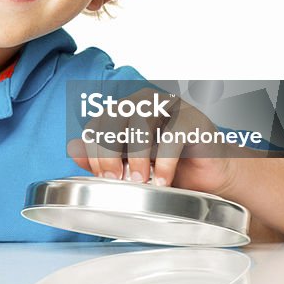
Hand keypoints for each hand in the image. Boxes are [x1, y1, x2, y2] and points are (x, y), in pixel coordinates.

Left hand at [67, 86, 236, 195]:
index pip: (97, 122)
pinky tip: (162, 180)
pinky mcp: (192, 118)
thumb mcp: (129, 166)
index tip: (103, 177)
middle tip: (117, 180)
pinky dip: (164, 162)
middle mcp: (143, 102)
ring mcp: (169, 106)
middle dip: (110, 152)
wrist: (210, 176)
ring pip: (140, 121)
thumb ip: (102, 158)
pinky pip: (172, 135)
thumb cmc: (169, 168)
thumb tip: (73, 149)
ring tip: (140, 180)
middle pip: (113, 117)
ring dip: (136, 155)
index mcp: (123, 111)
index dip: (94, 150)